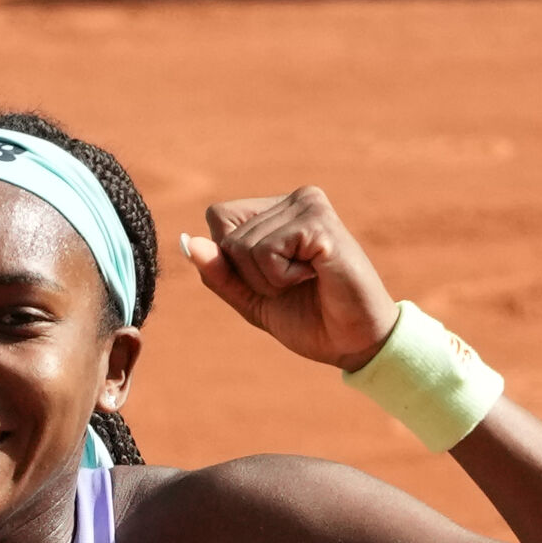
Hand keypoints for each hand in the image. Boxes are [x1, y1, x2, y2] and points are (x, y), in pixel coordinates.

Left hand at [182, 186, 397, 371]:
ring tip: (306, 281)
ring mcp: (309, 206)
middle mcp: (296, 200)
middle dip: (250, 276)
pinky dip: (281, 278)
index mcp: (279, 211)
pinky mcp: (320, 223)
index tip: (271, 279)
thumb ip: (218, 272)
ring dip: (267, 280)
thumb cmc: (308, 319)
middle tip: (293, 285)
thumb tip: (188, 240)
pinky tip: (315, 276)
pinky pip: (265, 251)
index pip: (218, 218)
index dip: (231, 262)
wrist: (353, 343)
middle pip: (227, 237)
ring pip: (242, 245)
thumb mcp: (250, 299)